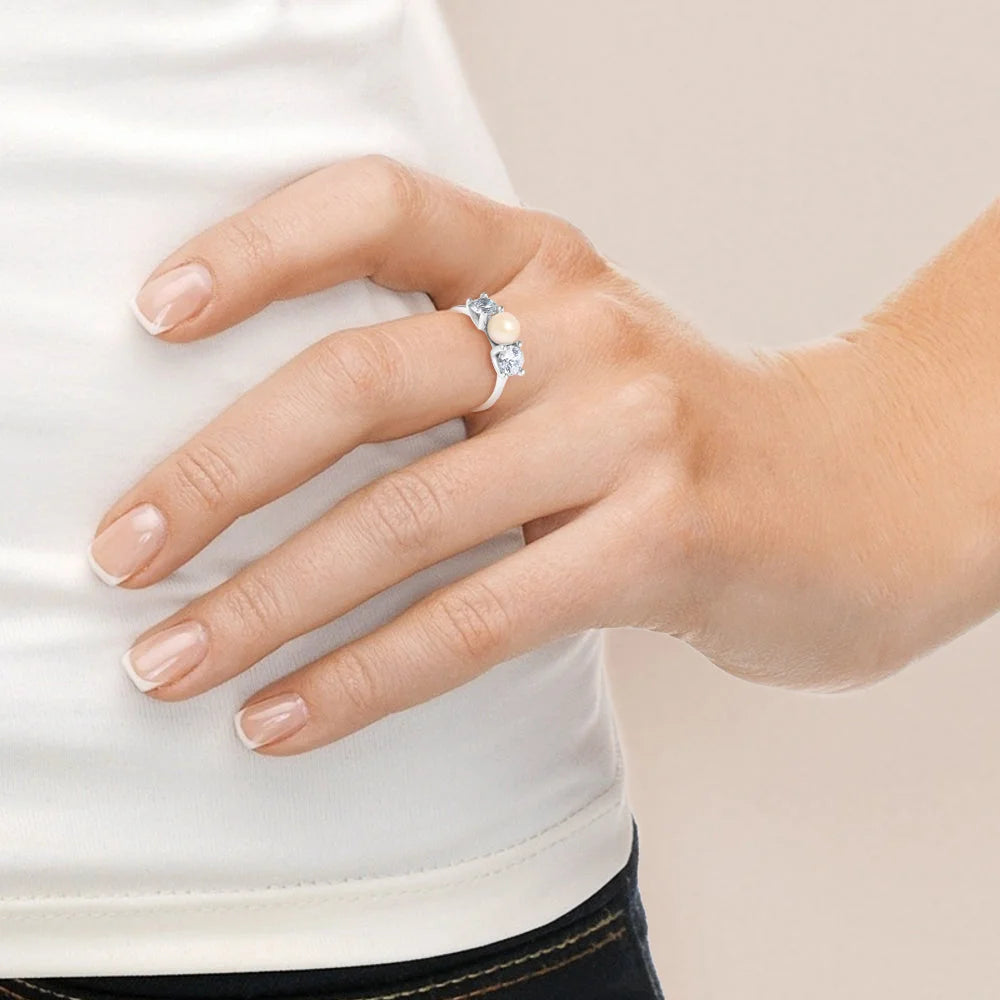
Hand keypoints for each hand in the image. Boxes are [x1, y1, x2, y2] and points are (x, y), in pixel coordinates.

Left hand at [88, 155, 955, 755]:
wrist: (858, 491)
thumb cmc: (687, 436)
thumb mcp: (576, 361)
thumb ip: (457, 378)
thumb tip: (271, 464)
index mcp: (545, 262)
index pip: (379, 211)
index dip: (259, 251)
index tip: (160, 318)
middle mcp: (582, 329)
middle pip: (361, 383)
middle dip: (219, 475)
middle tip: (124, 552)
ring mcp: (627, 433)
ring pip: (404, 518)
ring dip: (267, 602)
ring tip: (173, 661)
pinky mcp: (660, 544)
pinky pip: (475, 617)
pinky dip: (364, 676)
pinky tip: (288, 716)